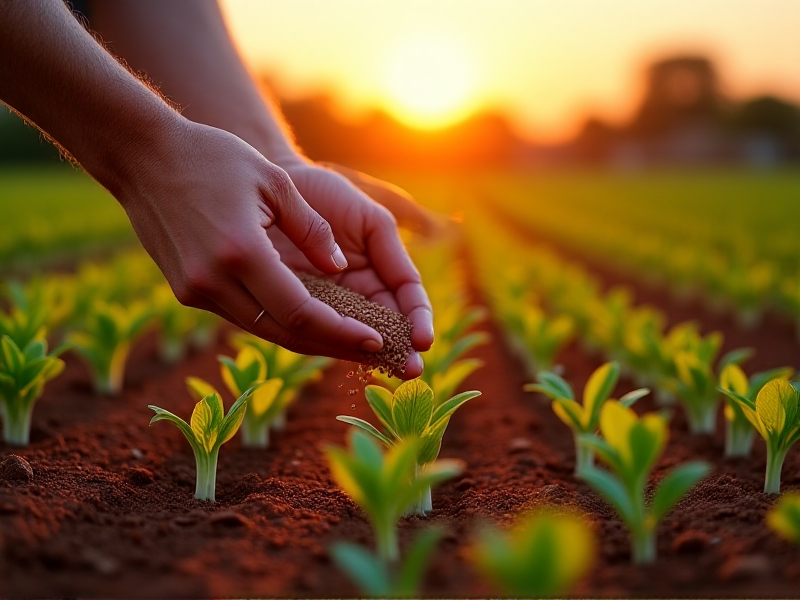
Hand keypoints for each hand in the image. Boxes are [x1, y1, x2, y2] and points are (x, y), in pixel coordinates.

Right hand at [118, 119, 390, 363]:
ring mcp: (196, 291)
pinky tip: (310, 322)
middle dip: (333, 347)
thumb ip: (312, 228)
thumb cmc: (212, 157)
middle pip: (284, 334)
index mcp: (240, 251)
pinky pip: (244, 316)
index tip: (378, 342)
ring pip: (264, 330)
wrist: (141, 157)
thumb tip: (340, 267)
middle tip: (374, 354)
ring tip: (349, 344)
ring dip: (308, 340)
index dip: (342, 332)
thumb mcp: (273, 181)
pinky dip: (280, 323)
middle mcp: (213, 281)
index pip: (301, 312)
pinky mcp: (187, 291)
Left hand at [269, 161, 433, 377]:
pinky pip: (306, 327)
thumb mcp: (370, 221)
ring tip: (386, 364)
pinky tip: (344, 349)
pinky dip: (326, 338)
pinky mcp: (285, 304)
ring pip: (345, 332)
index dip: (416, 319)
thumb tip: (397, 295)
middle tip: (411, 368)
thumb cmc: (325, 193)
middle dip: (397, 347)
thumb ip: (392, 255)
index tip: (424, 339)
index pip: (404, 301)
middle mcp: (350, 294)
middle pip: (380, 326)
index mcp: (375, 273)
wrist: (275, 182)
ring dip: (365, 349)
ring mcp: (319, 302)